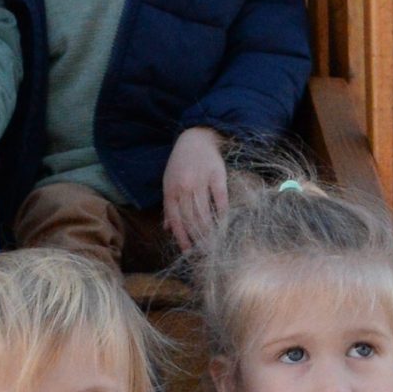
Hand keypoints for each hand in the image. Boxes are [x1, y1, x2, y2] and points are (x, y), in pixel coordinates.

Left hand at [161, 126, 230, 251]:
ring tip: (214, 243)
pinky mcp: (216, 175)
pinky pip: (220, 198)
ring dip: (210, 230)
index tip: (189, 252)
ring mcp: (200, 181)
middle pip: (191, 219)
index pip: (176, 220)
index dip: (182, 238)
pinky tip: (224, 224)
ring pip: (205, 212)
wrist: (196, 139)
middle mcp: (184, 187)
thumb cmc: (181, 164)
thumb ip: (169, 207)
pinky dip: (222, 212)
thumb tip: (168, 229)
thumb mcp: (169, 183)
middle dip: (198, 238)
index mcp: (171, 191)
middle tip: (205, 252)